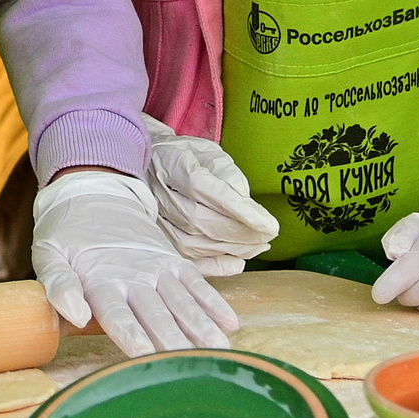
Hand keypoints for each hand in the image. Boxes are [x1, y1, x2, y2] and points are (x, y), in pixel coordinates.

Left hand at [31, 169, 237, 357]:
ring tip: (219, 352)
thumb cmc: (67, 233)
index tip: (144, 353)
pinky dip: (214, 303)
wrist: (94, 191)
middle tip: (191, 365)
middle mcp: (134, 275)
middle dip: (174, 340)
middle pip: (156, 313)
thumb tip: (75, 317)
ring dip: (202, 327)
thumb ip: (58, 285)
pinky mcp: (173, 260)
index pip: (117, 313)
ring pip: (183, 301)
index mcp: (100, 279)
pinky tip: (231, 324)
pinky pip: (197, 283)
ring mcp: (157, 267)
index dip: (130, 333)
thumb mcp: (49, 255)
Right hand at [140, 116, 279, 274]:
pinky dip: (216, 266)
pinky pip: (189, 260)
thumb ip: (228, 173)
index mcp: (176, 166)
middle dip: (244, 233)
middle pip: (206, 222)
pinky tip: (237, 262)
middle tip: (269, 235)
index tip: (270, 225)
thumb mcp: (207, 151)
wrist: (147, 164)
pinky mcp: (161, 239)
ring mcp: (159, 220)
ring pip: (200, 244)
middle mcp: (163, 196)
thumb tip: (245, 203)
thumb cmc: (184, 156)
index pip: (212, 193)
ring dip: (235, 249)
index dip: (243, 212)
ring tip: (259, 245)